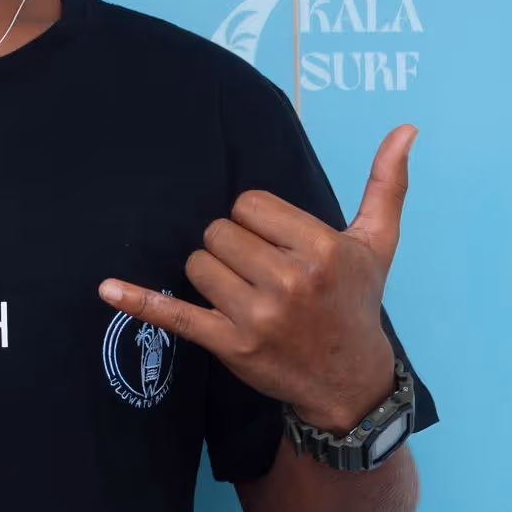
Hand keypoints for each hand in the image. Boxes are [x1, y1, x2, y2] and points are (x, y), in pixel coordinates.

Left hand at [99, 124, 417, 434]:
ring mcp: (257, 317)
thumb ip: (387, 183)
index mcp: (320, 249)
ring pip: (197, 264)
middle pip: (218, 231)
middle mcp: (289, 282)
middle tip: (262, 272)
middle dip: (233, 247)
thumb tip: (406, 127)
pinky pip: (174, 315)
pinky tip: (105, 288)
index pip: (248, 204)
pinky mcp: (229, 346)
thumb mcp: (377, 244)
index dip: (256, 221)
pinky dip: (138, 302)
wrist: (350, 384)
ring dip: (211, 274)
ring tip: (244, 294)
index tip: (278, 244)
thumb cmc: (357, 303)